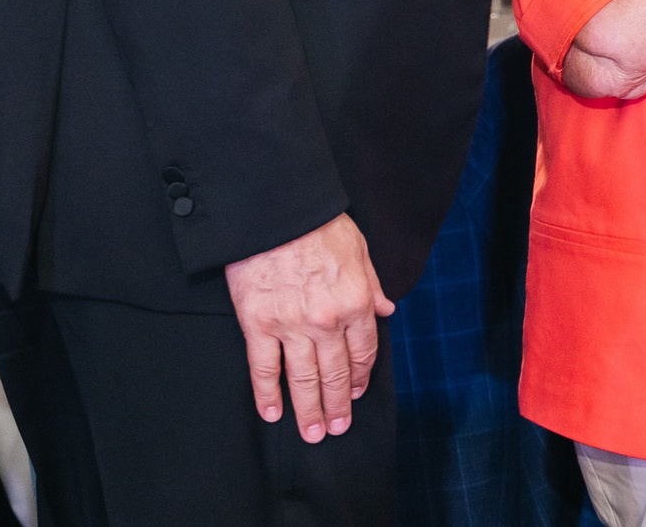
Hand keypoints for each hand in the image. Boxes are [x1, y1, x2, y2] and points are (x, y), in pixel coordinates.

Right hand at [224, 213, 394, 443]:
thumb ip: (372, 285)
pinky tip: (273, 413)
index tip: (356, 393)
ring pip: (303, 379)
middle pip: (335, 373)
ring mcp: (292, 326)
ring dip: (309, 410)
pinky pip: (264, 369)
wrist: (276, 212)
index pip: (363, 352)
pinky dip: (268, 395)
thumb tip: (386, 310)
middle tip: (335, 428)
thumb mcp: (360, 250)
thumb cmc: (319, 225)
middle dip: (337, 405)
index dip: (360, 377)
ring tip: (312, 433)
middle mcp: (327, 321)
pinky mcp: (259, 325)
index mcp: (356, 302)